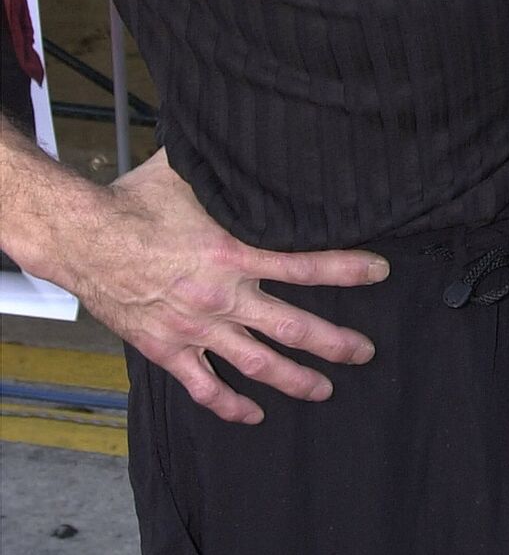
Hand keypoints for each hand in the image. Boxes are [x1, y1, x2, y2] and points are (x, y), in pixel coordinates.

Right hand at [72, 149, 383, 423]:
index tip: (380, 272)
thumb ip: (230, 172)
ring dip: (297, 380)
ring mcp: (196, 329)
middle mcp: (222, 297)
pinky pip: (205, 388)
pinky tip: (254, 414)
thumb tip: (262, 140)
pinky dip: (231, 406)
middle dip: (336, 343)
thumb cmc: (135, 201)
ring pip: (258, 364)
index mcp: (233, 254)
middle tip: (365, 352)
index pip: (306, 265)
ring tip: (325, 389)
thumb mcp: (190, 174)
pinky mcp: (168, 350)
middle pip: (294, 328)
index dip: (348, 269)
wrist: (83, 240)